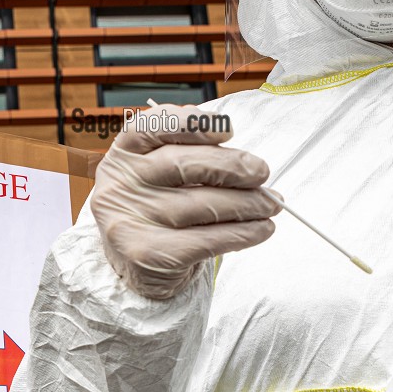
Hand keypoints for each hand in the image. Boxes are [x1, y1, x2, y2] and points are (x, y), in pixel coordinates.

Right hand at [90, 104, 279, 299]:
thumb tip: (248, 163)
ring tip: (271, 204)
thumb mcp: (161, 174)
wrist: (136, 268)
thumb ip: (194, 157)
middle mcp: (121, 184)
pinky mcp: (149, 255)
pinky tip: (261, 229)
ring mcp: (130, 221)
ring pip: (202, 204)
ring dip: (248, 203)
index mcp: (124, 154)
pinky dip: (243, 233)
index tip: (229, 130)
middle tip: (261, 172)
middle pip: (182, 164)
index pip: (152, 126)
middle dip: (232, 166)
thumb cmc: (159, 208)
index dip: (193, 123)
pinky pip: (208, 240)